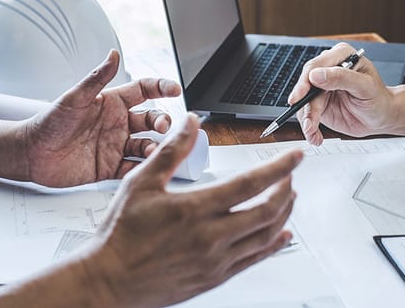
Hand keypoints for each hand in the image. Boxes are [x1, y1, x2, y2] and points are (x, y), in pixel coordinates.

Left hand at [23, 49, 181, 186]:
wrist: (31, 153)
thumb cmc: (49, 122)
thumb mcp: (74, 97)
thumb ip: (97, 77)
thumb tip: (114, 53)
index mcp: (112, 103)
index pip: (144, 91)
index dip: (161, 87)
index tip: (174, 89)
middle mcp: (118, 123)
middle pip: (151, 119)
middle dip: (162, 122)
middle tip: (163, 127)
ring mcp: (116, 145)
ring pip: (146, 144)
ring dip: (154, 147)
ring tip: (152, 150)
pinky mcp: (111, 167)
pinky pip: (133, 167)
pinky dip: (142, 168)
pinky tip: (144, 167)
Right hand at [82, 114, 301, 307]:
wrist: (109, 281)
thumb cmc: (120, 235)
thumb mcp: (140, 183)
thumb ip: (171, 151)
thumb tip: (190, 123)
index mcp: (194, 209)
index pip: (250, 183)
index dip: (279, 167)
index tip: (294, 156)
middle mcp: (210, 237)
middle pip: (266, 210)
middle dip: (286, 189)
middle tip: (290, 175)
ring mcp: (215, 260)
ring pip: (265, 236)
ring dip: (284, 214)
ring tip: (289, 198)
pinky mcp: (214, 277)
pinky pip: (254, 260)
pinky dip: (273, 245)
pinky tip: (281, 235)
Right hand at [289, 42, 394, 144]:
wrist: (382, 117)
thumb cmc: (379, 98)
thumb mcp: (365, 87)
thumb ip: (342, 78)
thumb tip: (315, 75)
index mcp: (340, 56)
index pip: (316, 66)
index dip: (305, 82)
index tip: (299, 96)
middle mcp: (328, 70)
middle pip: (305, 85)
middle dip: (305, 106)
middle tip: (308, 123)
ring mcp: (321, 87)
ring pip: (304, 102)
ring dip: (307, 120)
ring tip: (313, 133)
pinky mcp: (318, 103)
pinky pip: (306, 114)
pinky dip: (309, 127)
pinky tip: (315, 136)